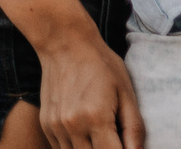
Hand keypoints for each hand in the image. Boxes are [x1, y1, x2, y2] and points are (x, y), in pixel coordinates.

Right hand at [34, 29, 146, 148]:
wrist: (64, 42)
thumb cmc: (100, 64)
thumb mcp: (126, 92)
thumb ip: (134, 128)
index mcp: (96, 117)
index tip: (126, 146)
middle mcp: (72, 125)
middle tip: (114, 139)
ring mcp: (56, 126)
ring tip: (101, 135)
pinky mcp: (46, 125)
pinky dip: (76, 148)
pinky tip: (86, 135)